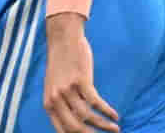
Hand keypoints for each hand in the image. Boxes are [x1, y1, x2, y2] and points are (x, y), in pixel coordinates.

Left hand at [43, 13, 119, 131]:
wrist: (62, 40)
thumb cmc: (61, 66)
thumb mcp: (55, 87)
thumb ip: (61, 105)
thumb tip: (76, 127)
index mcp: (48, 104)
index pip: (62, 130)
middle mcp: (55, 99)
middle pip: (75, 128)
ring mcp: (67, 90)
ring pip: (88, 117)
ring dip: (104, 125)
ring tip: (115, 129)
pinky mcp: (80, 80)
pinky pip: (96, 103)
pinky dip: (107, 111)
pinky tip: (115, 115)